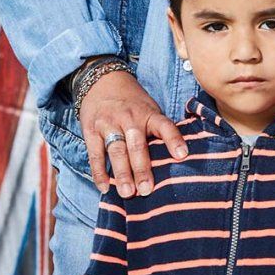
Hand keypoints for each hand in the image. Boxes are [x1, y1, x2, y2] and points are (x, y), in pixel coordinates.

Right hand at [79, 71, 187, 196]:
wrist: (103, 81)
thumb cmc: (133, 103)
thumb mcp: (149, 109)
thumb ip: (157, 131)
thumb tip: (174, 161)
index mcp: (148, 113)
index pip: (164, 126)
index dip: (174, 140)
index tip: (182, 155)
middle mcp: (129, 118)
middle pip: (137, 144)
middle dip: (142, 168)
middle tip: (146, 190)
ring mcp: (109, 123)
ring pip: (116, 150)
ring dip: (122, 173)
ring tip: (127, 193)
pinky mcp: (91, 130)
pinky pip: (95, 154)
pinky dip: (99, 172)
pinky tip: (105, 188)